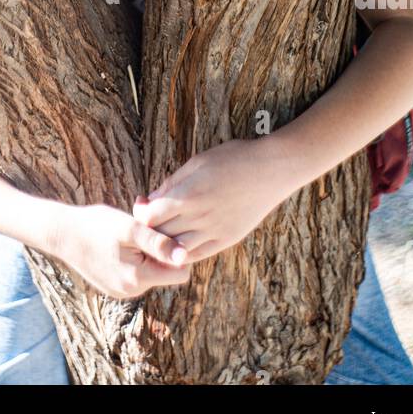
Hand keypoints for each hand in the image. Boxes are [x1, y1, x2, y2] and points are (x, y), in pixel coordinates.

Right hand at [51, 203, 192, 299]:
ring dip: (147, 254)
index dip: (177, 251)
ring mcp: (122, 291)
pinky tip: (121, 243)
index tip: (163, 232)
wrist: (62, 234)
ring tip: (130, 234)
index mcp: (138, 278)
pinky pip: (137, 274)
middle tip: (143, 229)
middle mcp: (132, 291)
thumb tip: (185, 256)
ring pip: (152, 272)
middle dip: (161, 251)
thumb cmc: (96, 225)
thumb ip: (158, 243)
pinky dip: (136, 259)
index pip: (180, 273)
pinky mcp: (115, 286)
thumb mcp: (129, 228)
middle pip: (166, 273)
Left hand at [131, 137, 296, 263]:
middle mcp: (199, 216)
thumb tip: (151, 200)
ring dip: (164, 244)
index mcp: (188, 193)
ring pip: (176, 249)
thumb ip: (172, 182)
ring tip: (162, 234)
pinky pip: (198, 255)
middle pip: (160, 234)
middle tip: (149, 221)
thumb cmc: (233, 158)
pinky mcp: (227, 240)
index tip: (143, 205)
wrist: (271, 170)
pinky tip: (178, 245)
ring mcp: (214, 231)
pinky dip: (183, 253)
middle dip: (149, 229)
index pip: (150, 216)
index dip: (141, 213)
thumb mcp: (198, 161)